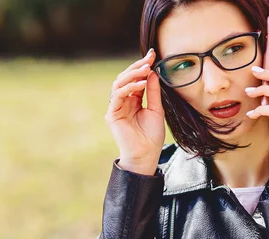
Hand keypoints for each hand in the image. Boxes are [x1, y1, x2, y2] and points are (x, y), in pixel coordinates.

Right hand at [105, 48, 165, 175]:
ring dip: (133, 74)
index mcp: (133, 100)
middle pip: (126, 77)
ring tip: (146, 69)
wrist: (146, 154)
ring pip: (119, 83)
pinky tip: (140, 83)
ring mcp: (116, 107)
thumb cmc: (152, 136)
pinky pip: (118, 96)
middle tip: (149, 58)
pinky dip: (128, 87)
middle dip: (137, 66)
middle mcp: (123, 101)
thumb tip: (152, 72)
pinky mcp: (112, 114)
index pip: (136, 78)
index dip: (143, 66)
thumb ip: (153, 91)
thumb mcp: (157, 109)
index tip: (153, 54)